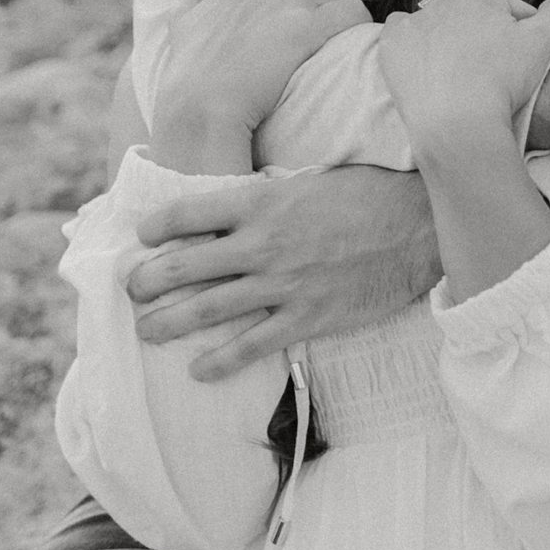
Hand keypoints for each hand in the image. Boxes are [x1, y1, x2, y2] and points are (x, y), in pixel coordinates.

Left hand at [126, 165, 436, 379]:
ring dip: (168, 323)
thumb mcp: (311, 179)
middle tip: (132, 290)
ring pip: (208, 310)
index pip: (191, 211)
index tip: (143, 235)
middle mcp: (264, 244)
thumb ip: (271, 194)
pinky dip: (219, 361)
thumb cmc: (367, 194)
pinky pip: (252, 346)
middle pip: (186, 266)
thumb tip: (239, 198)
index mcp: (263, 202)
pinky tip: (197, 370)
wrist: (417, 226)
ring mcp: (283, 284)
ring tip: (145, 331)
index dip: (158, 225)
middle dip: (148, 281)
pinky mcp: (307, 317)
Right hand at [147, 0, 369, 145]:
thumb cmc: (193, 71)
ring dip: (343, 21)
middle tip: (314, 48)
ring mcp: (294, 2)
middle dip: (321, 13)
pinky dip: (361, 28)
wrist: (201, 103)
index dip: (296, 6)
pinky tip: (355, 48)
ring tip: (336, 51)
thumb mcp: (185, 22)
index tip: (291, 33)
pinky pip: (356, 13)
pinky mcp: (311, 26)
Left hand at [378, 0, 549, 145]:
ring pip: (435, 27)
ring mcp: (413, 24)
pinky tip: (426, 68)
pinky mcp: (391, 47)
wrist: (456, 121)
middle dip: (482, 38)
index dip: (521, 35)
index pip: (507, 12)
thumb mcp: (545, 42)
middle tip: (492, 72)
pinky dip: (412, 50)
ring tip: (457, 74)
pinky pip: (402, 40)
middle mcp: (442, 2)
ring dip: (445, 42)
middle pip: (470, 19)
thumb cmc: (503, 81)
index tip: (522, 61)